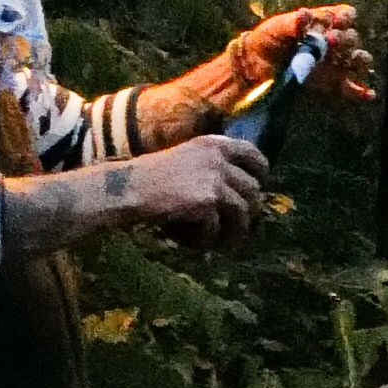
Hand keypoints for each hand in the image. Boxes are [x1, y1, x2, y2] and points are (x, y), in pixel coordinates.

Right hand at [119, 133, 272, 237]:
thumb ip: (214, 166)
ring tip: (218, 242)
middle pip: (253, 190)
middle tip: (234, 226)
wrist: (126, 188)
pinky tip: (190, 241)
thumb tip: (246, 189)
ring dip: (232, 232)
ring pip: (242, 213)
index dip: (260, 173)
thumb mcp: (188, 158)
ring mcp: (214, 179)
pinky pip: (217, 228)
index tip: (257, 187)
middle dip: (247, 212)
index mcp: (214, 144)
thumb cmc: (151, 177)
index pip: (253, 154)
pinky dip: (205, 239)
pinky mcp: (206, 201)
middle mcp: (218, 159)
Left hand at [212, 0, 360, 107]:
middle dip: (345, 39)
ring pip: (358, 59)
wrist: (252, 70)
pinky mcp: (332, 84)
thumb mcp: (275, 28)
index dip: (344, 17)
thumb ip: (293, 22)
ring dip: (358, 60)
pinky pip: (353, 88)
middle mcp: (332, 42)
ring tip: (346, 62)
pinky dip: (362, 91)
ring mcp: (334, 63)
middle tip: (329, 42)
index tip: (336, 21)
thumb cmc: (265, 42)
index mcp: (322, 24)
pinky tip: (367, 94)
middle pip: (352, 37)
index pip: (344, 15)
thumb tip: (306, 14)